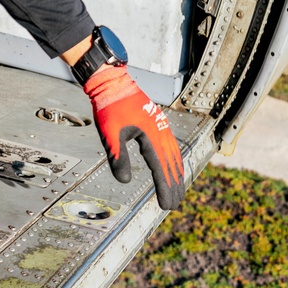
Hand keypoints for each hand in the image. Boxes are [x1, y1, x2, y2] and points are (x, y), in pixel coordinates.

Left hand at [83, 64, 185, 210]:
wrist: (112, 82)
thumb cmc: (109, 107)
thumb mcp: (110, 134)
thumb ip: (118, 157)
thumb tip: (124, 181)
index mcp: (151, 137)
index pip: (161, 169)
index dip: (165, 189)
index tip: (166, 205)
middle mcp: (161, 133)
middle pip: (172, 165)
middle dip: (174, 186)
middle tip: (173, 205)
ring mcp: (162, 127)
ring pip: (174, 156)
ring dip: (177, 175)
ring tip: (178, 191)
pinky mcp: (159, 124)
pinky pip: (172, 147)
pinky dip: (175, 161)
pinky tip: (174, 167)